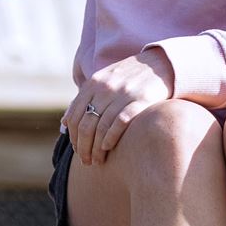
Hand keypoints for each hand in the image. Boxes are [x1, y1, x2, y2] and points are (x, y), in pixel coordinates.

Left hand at [64, 52, 173, 166]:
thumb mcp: (104, 81)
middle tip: (86, 162)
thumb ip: (85, 99)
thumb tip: (65, 122)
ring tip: (98, 161)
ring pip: (100, 128)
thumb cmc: (130, 77)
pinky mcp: (141, 100)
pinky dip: (110, 138)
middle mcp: (105, 88)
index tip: (77, 150)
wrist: (161, 64)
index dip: (73, 138)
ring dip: (96, 149)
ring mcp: (122, 94)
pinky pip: (120, 123)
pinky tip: (108, 148)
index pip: (74, 117)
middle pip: (85, 125)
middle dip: (83, 148)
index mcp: (93, 84)